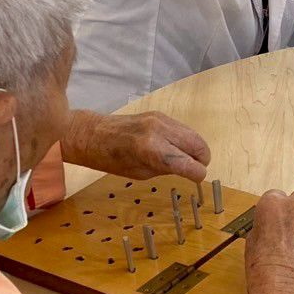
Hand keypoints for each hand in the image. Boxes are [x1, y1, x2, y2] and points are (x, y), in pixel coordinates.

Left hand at [67, 110, 210, 182]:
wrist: (92, 134)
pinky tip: (175, 147)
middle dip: (201, 160)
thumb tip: (188, 168)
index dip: (196, 175)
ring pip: (194, 135)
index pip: (191, 165)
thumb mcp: (140, 173)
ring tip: (185, 159)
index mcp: (153, 151)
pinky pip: (182, 128)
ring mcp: (161, 120)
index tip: (195, 179)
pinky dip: (185, 139)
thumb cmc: (110, 160)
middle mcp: (161, 132)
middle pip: (199, 146)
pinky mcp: (159, 114)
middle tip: (194, 169)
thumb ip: (167, 169)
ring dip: (195, 149)